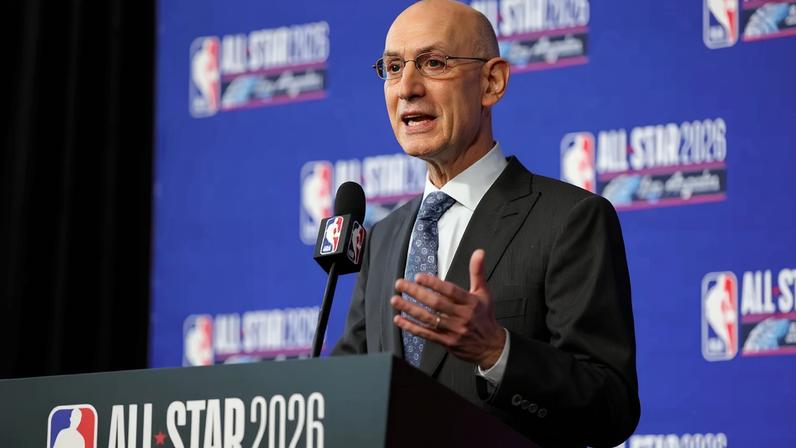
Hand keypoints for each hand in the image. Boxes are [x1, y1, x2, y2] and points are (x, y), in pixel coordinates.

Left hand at [391, 249, 505, 368]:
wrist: (491, 346)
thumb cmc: (485, 317)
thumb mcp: (484, 293)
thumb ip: (477, 272)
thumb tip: (479, 252)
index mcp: (470, 302)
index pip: (450, 291)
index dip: (434, 284)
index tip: (419, 277)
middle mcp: (461, 316)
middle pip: (436, 303)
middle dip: (416, 293)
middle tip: (400, 284)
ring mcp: (453, 330)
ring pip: (428, 318)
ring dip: (410, 309)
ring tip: (395, 300)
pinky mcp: (446, 342)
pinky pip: (426, 334)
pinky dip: (411, 327)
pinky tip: (399, 320)